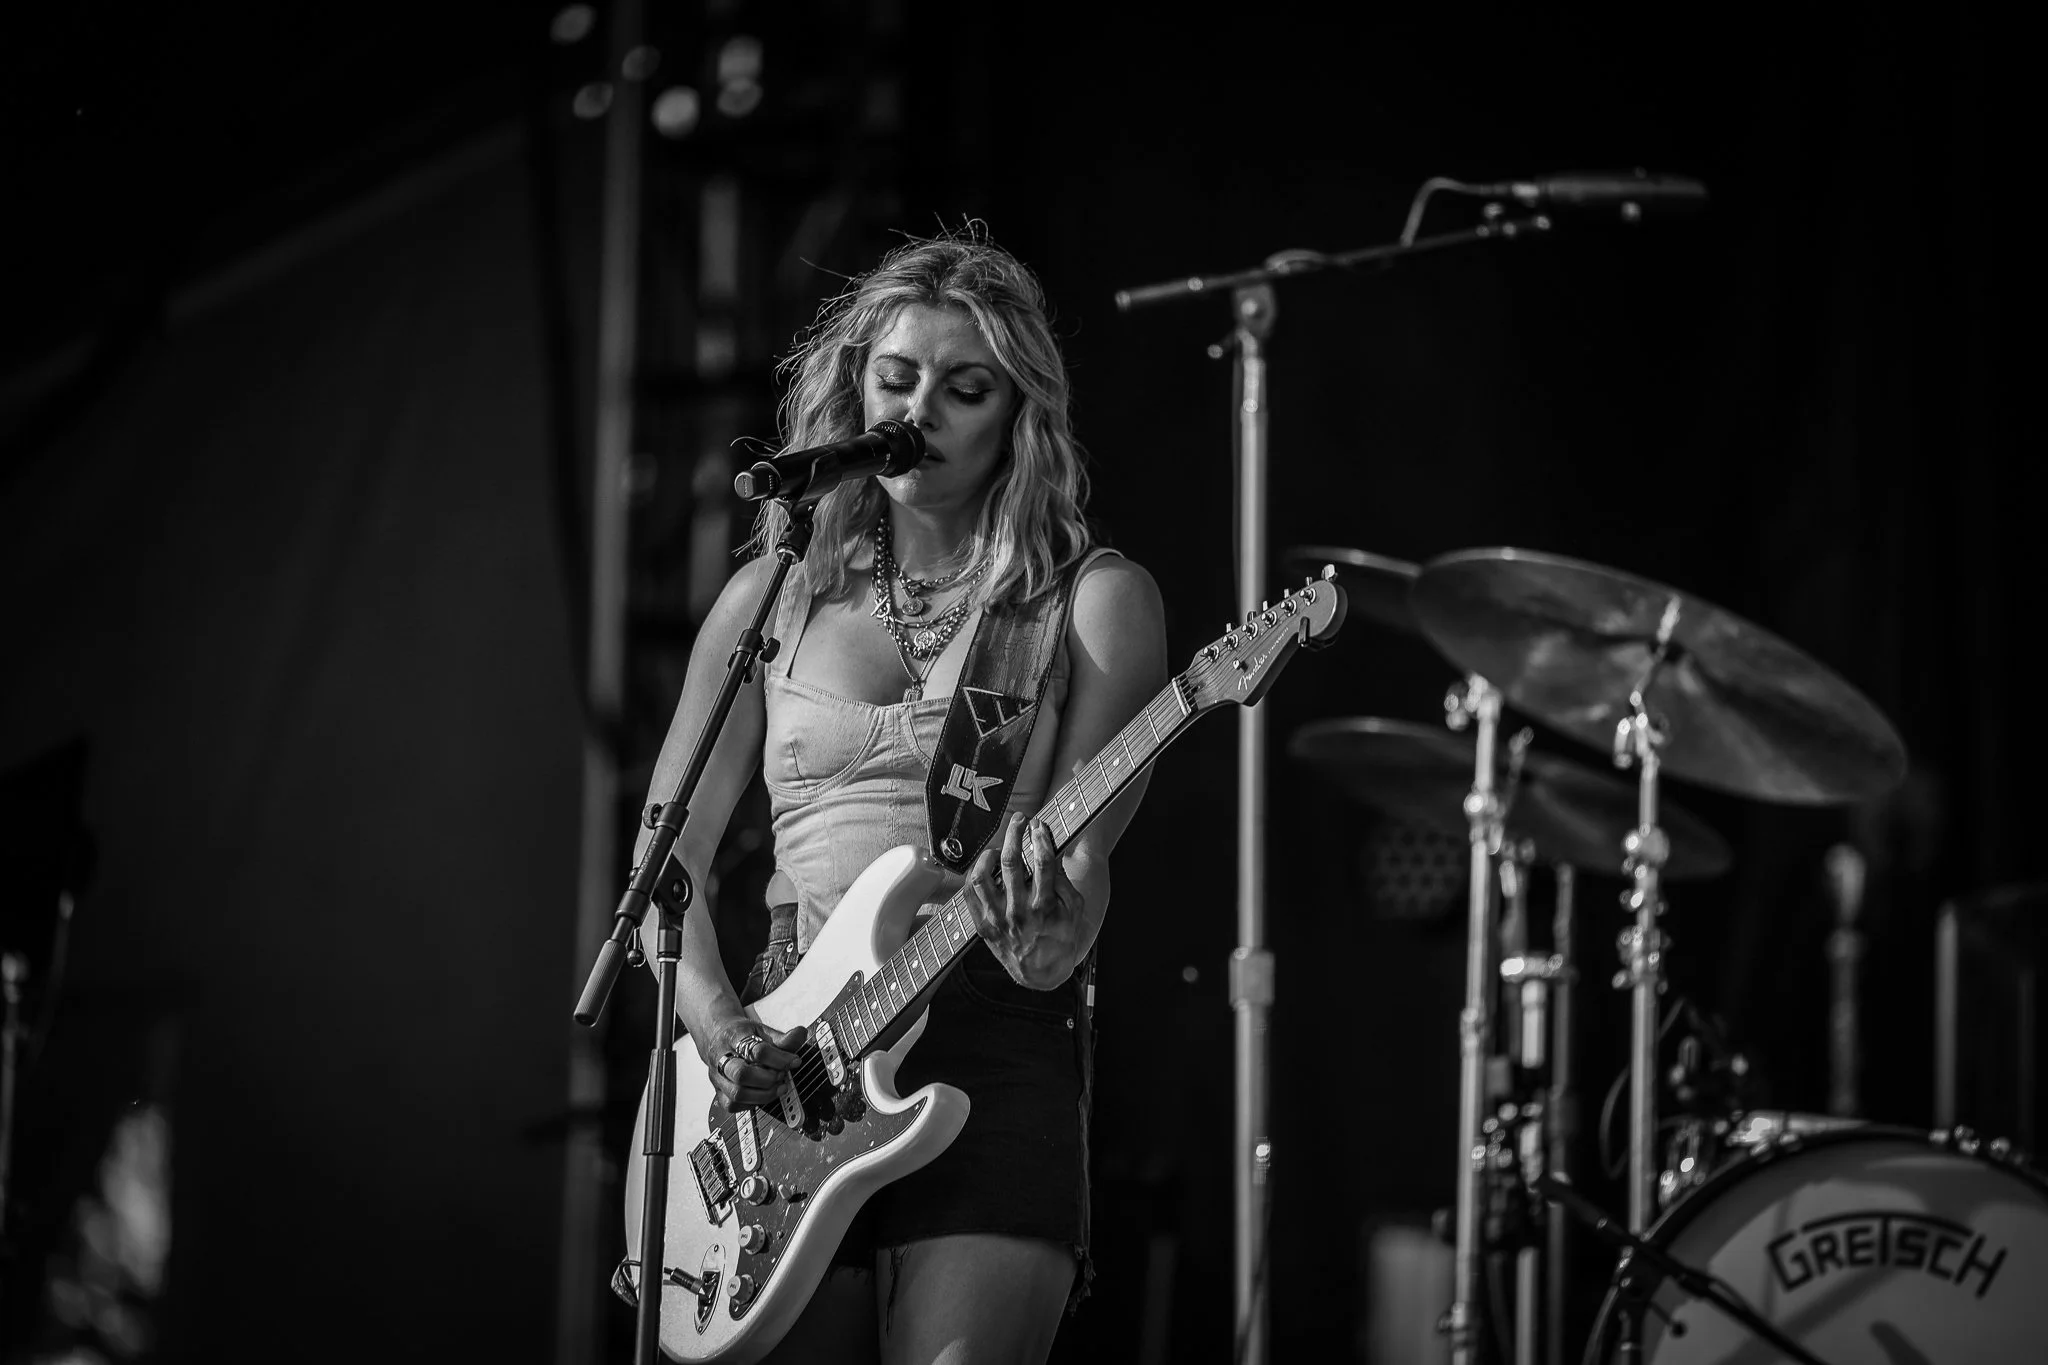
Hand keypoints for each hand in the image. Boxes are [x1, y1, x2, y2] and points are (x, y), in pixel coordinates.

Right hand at [699, 1016, 807, 1112]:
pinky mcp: (718, 1091)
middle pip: (741, 1074)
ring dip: (763, 1095)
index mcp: (734, 1037)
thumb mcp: (762, 1030)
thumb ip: (782, 1037)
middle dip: (768, 1079)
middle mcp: (721, 1057)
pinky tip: (762, 1094)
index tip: (795, 1061)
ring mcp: (717, 1076)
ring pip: (736, 1094)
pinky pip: (731, 1105)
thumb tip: (800, 1034)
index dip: (780, 1058)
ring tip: (779, 1088)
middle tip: (782, 1076)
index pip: (757, 1050)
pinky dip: (751, 1103)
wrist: (716, 1035)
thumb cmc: (742, 1035)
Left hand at [965, 813, 1083, 988]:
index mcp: (1044, 906)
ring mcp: (997, 918)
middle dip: (1015, 833)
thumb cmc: (1060, 938)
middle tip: (1020, 820)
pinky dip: (974, 874)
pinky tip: (984, 867)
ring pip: (982, 876)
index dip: (1040, 838)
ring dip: (990, 854)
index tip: (1039, 825)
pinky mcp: (983, 925)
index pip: (1042, 862)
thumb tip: (1052, 856)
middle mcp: (1018, 911)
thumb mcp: (1075, 911)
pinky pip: (969, 894)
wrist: (1040, 972)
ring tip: (999, 848)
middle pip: (1011, 862)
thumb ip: (1065, 883)